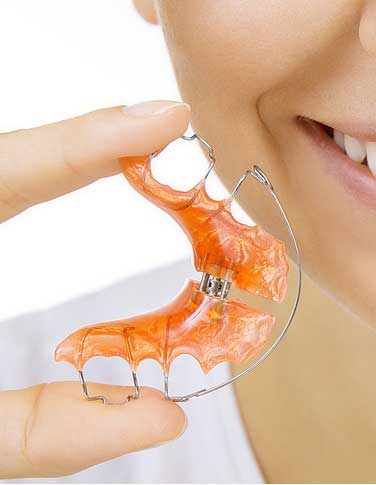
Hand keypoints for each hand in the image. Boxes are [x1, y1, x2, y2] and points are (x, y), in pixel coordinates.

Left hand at [0, 100, 189, 477]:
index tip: (164, 118)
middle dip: (80, 142)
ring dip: (54, 157)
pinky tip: (64, 174)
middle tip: (160, 136)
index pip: (0, 171)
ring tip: (130, 149)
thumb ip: (41, 432)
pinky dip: (26, 178)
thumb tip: (163, 415)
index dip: (88, 141)